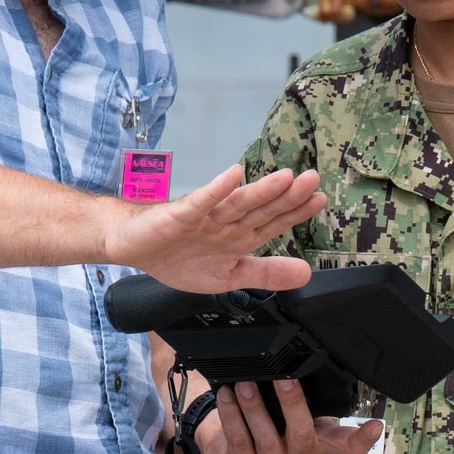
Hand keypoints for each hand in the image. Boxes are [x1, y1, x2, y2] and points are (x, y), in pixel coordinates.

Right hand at [118, 162, 324, 296]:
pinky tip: (233, 176)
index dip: (295, 213)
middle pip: (261, 209)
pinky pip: (201, 201)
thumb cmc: (177, 257)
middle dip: (287, 197)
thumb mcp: (228, 277)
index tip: (319, 200)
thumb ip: (265, 274)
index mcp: (238, 238)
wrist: (133, 247)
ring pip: (237, 203)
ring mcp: (204, 218)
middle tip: (312, 180)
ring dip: (261, 191)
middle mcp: (225, 223)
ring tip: (285, 178)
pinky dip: (217, 189)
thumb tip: (305, 274)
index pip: (272, 223)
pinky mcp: (180, 215)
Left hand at [195, 378, 384, 453]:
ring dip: (254, 409)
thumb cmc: (267, 428)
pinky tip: (227, 398)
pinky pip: (240, 443)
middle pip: (302, 435)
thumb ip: (305, 400)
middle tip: (283, 377)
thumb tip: (305, 366)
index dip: (362, 438)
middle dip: (292, 404)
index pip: (348, 445)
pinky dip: (233, 418)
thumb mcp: (291, 415)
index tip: (376, 426)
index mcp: (318, 444)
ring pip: (266, 440)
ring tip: (245, 385)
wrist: (229, 453)